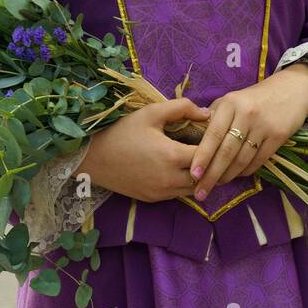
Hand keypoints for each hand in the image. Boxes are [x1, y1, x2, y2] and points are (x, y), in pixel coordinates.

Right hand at [75, 98, 211, 202]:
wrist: (91, 157)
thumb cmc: (122, 131)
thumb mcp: (151, 112)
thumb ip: (182, 108)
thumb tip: (208, 113)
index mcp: (171, 156)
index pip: (208, 155)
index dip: (215, 146)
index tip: (215, 136)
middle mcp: (169, 179)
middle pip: (205, 176)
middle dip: (211, 164)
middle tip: (212, 149)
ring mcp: (160, 192)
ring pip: (193, 189)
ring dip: (199, 176)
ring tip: (199, 159)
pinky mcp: (152, 199)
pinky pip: (177, 194)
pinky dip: (184, 184)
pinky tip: (181, 169)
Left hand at [190, 64, 307, 200]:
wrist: (292, 90)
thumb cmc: (255, 97)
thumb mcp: (232, 99)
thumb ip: (214, 117)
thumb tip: (193, 139)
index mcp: (230, 103)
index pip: (213, 135)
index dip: (202, 157)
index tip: (193, 175)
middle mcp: (246, 114)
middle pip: (226, 151)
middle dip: (212, 175)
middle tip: (201, 192)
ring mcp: (264, 126)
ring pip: (242, 159)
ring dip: (228, 176)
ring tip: (217, 185)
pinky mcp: (278, 136)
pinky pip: (258, 160)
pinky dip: (245, 171)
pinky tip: (236, 175)